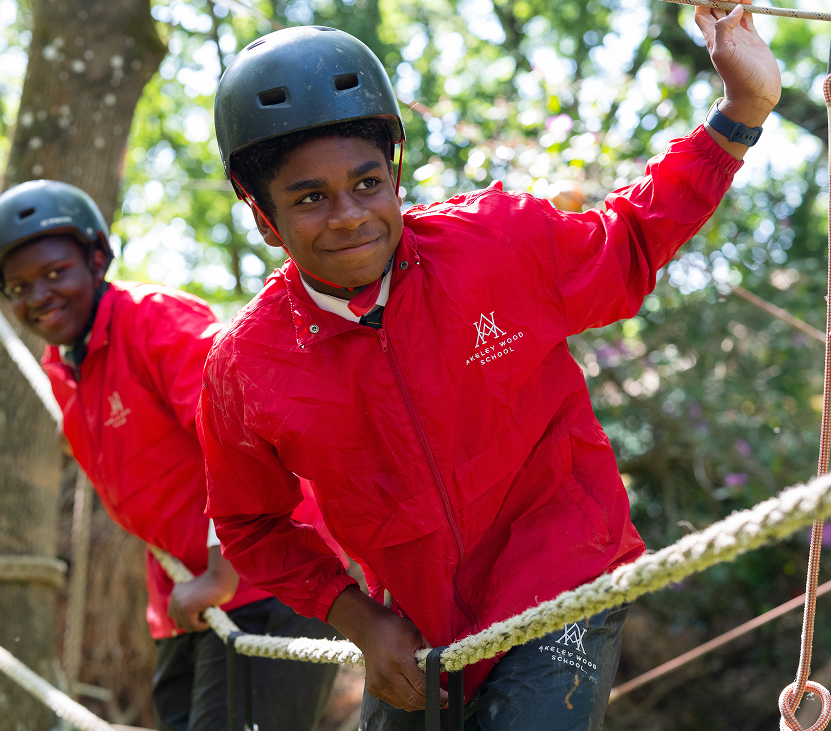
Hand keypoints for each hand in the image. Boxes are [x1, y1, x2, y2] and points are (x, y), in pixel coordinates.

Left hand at [167, 546, 238, 631]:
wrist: (222, 577)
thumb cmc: (218, 584)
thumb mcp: (200, 593)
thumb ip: (193, 603)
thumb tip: (190, 622)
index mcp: (177, 591)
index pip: (173, 613)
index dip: (186, 618)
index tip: (198, 617)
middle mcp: (175, 596)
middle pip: (177, 621)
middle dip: (191, 623)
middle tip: (203, 619)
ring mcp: (180, 602)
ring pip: (186, 625)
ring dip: (197, 625)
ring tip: (207, 620)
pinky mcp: (188, 608)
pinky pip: (193, 625)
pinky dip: (201, 627)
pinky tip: (208, 622)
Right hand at [327, 586, 447, 710]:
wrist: (370, 630)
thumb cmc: (397, 629)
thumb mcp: (417, 634)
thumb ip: (430, 652)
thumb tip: (445, 669)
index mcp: (399, 659)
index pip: (421, 685)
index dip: (437, 694)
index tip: (448, 698)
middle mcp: (387, 674)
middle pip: (413, 699)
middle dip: (431, 703)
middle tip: (444, 703)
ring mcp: (378, 683)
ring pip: (404, 704)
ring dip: (419, 704)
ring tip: (431, 699)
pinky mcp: (373, 689)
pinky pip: (395, 702)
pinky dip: (406, 701)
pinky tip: (414, 694)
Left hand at [695, 0, 780, 124]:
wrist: (754, 94)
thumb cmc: (737, 77)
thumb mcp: (723, 53)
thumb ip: (723, 29)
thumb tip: (734, 9)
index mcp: (712, 38)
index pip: (701, 13)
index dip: (703, 1)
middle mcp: (722, 35)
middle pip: (716, 8)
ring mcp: (737, 36)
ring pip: (732, 9)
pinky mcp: (752, 38)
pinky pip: (748, 16)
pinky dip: (748, 5)